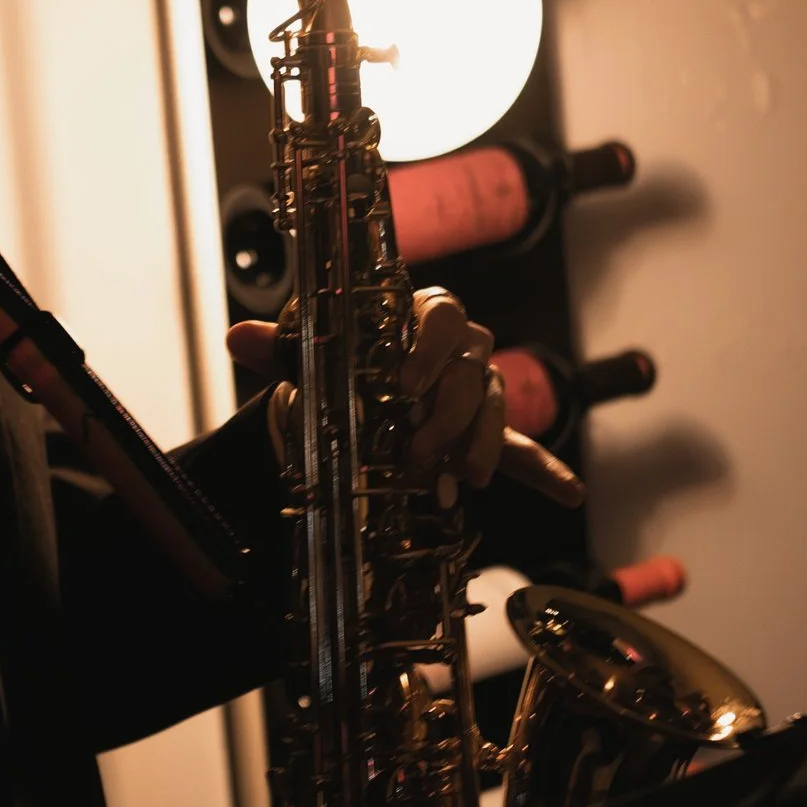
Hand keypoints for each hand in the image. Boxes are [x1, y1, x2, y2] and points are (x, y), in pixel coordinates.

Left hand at [227, 289, 581, 506]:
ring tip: (461, 480)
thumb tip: (238, 337)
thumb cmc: (338, 361)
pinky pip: (519, 445)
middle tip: (416, 453)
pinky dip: (545, 470)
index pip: (443, 314)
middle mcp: (459, 346)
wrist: (351, 394)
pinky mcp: (482, 429)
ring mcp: (475, 387)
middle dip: (444, 414)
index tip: (404, 386)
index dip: (428, 347)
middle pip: (471, 370)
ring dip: (477, 444)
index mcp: (420, 313)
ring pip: (491, 407)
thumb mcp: (308, 355)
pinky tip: (568, 494)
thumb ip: (281, 346)